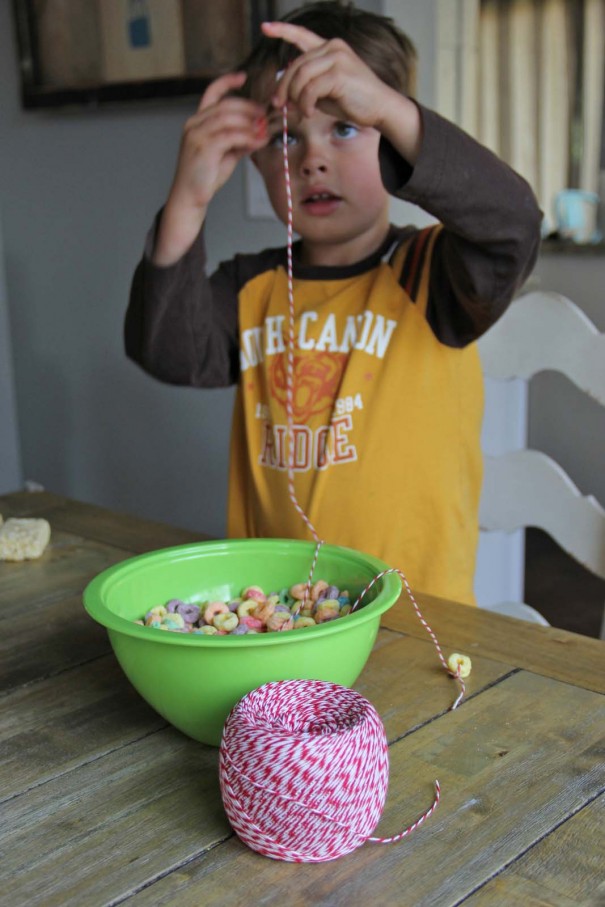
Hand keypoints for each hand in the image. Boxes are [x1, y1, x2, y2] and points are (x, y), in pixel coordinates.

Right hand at [154, 72, 267, 264]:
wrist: (190, 197)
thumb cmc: (206, 176)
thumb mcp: (227, 154)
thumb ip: (241, 140)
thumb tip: (261, 131)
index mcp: (198, 121)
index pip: (211, 93)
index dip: (226, 82)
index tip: (243, 76)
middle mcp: (194, 123)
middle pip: (226, 105)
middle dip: (250, 108)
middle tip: (267, 115)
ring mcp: (196, 134)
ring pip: (229, 118)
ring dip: (250, 123)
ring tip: (265, 129)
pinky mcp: (203, 147)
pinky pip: (230, 135)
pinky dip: (247, 137)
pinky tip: (258, 140)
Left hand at [262, 21, 394, 128]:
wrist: (380, 107)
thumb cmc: (353, 101)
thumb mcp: (325, 91)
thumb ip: (307, 86)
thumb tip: (284, 95)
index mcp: (329, 48)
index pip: (302, 35)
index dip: (282, 31)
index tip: (265, 28)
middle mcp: (333, 47)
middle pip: (296, 65)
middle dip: (284, 87)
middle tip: (280, 105)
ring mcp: (337, 58)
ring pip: (301, 77)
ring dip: (296, 98)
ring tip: (302, 112)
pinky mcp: (339, 73)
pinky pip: (310, 89)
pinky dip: (306, 104)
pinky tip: (310, 112)